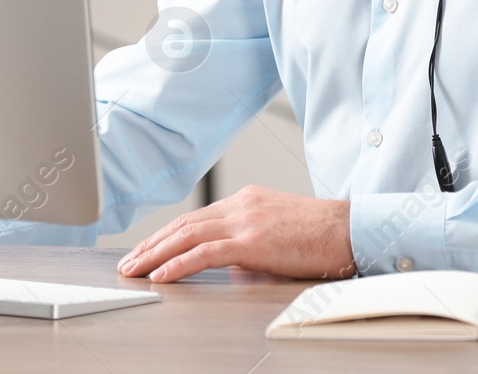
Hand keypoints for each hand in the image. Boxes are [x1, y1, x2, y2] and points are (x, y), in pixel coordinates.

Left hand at [118, 185, 354, 282]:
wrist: (349, 231)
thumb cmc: (321, 235)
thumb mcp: (278, 231)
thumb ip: (249, 241)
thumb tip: (228, 263)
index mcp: (246, 200)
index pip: (195, 218)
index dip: (166, 235)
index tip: (146, 251)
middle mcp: (241, 205)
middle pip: (184, 224)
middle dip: (151, 245)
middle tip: (128, 263)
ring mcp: (246, 220)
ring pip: (187, 236)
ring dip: (155, 255)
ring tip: (135, 271)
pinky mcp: (252, 241)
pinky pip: (205, 253)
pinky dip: (178, 264)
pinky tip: (161, 276)